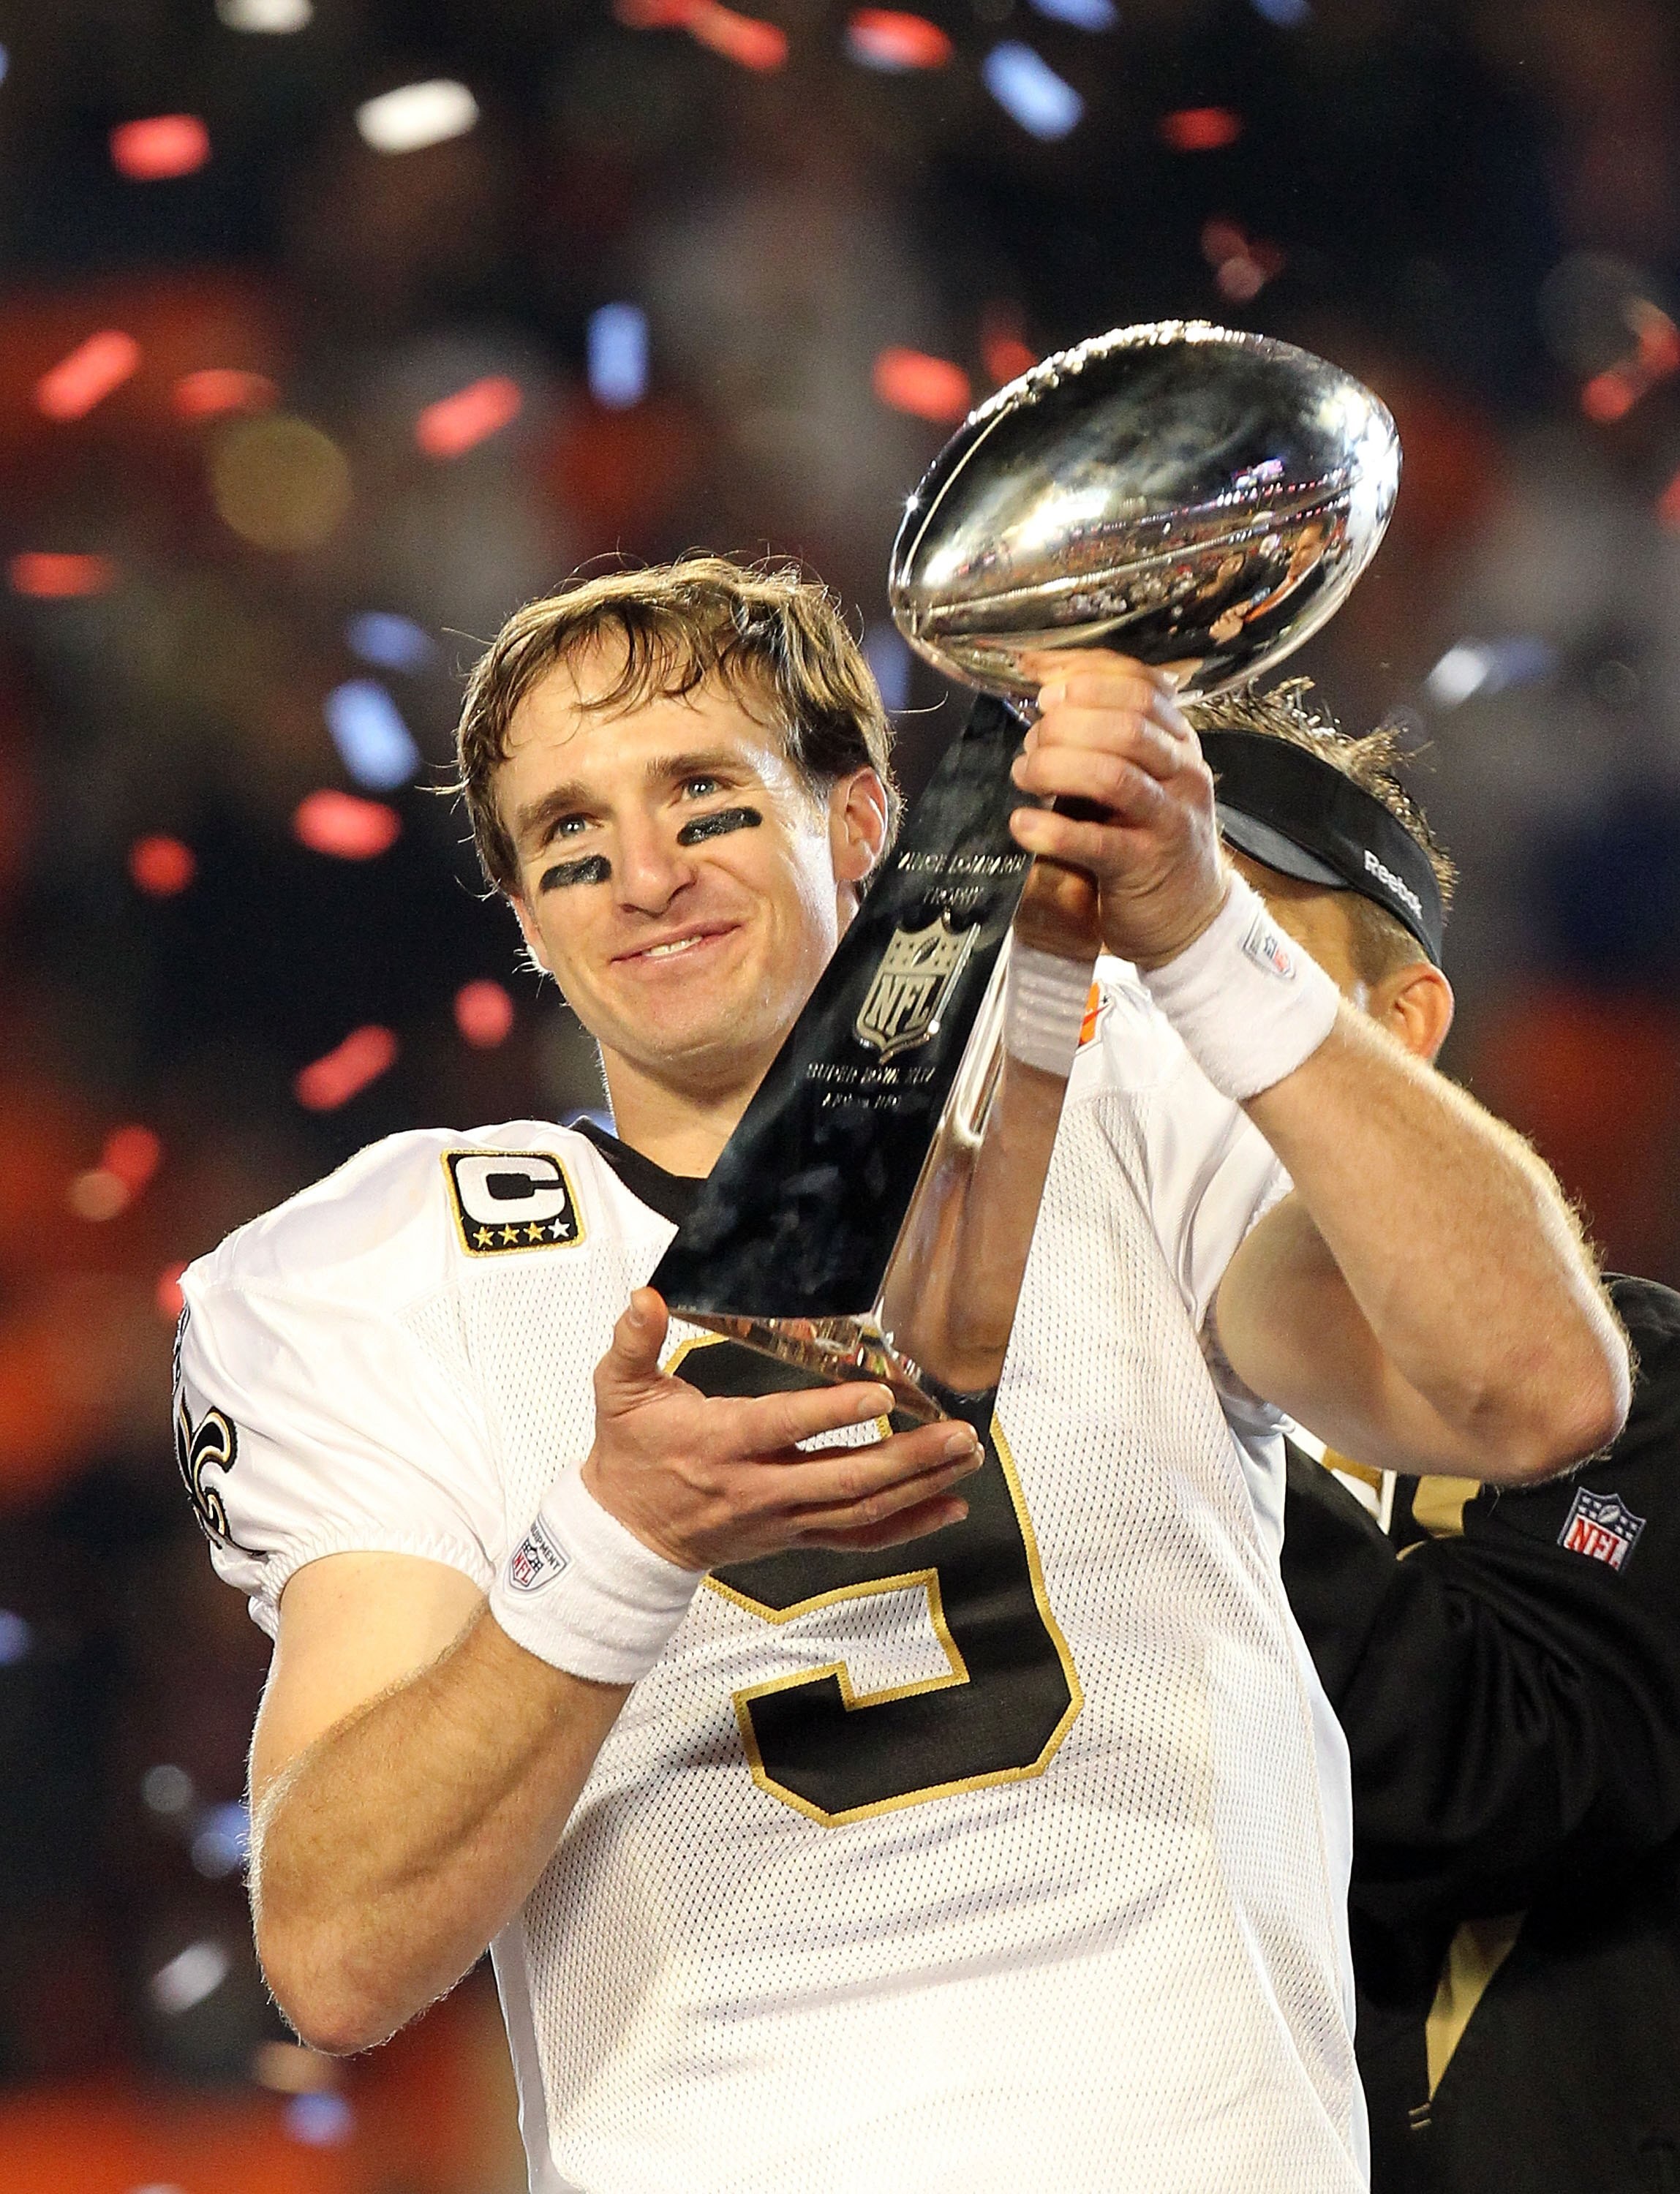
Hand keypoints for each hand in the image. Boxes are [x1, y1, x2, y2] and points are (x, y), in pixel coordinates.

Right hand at [581, 1290, 983, 1567]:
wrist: (627, 1536)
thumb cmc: (630, 1455)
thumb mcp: (618, 1392)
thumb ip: (633, 1342)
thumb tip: (645, 1297)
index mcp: (722, 1443)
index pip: (785, 1428)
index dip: (833, 1413)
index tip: (880, 1394)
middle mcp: (760, 1488)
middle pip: (844, 1480)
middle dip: (907, 1458)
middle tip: (958, 1434)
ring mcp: (782, 1519)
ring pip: (860, 1510)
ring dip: (920, 1486)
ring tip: (966, 1458)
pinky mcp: (794, 1537)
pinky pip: (857, 1540)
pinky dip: (908, 1527)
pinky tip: (949, 1508)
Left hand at [1008, 649, 1226, 968]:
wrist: (1189, 916)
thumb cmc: (1148, 837)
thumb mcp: (1139, 777)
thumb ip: (1103, 736)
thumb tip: (1046, 685)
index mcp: (1179, 742)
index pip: (1141, 687)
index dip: (1087, 679)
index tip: (1044, 690)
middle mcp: (1184, 772)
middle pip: (1127, 724)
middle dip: (1066, 725)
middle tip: (1032, 742)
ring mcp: (1170, 819)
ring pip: (1114, 775)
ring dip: (1057, 767)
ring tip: (1023, 775)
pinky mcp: (1145, 865)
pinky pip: (1096, 842)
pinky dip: (1052, 830)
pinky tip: (1022, 825)